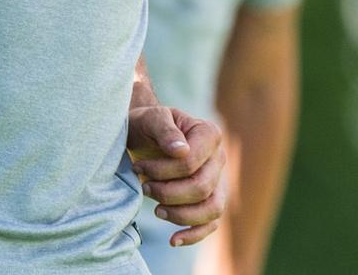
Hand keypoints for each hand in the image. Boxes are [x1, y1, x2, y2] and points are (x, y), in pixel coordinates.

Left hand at [127, 105, 225, 247]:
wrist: (145, 134)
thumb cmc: (147, 124)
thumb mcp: (150, 118)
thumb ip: (165, 130)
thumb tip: (181, 151)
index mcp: (209, 133)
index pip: (191, 163)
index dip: (163, 171)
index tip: (138, 168)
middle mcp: (219, 157)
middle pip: (202, 188)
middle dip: (168, 193)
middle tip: (144, 187)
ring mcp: (219, 180)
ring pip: (212, 209)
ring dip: (181, 215)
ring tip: (156, 210)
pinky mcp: (212, 198)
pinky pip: (212, 223)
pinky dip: (194, 234)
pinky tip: (173, 239)